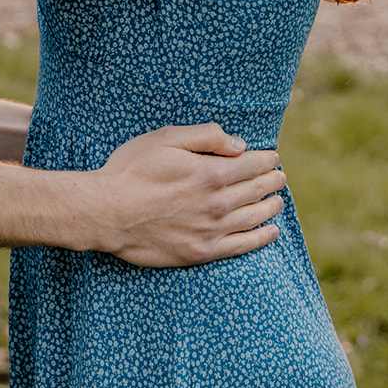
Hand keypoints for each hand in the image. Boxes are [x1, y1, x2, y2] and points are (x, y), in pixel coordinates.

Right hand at [86, 124, 285, 265]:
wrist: (107, 212)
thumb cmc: (132, 170)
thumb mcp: (166, 139)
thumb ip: (206, 136)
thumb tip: (239, 145)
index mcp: (211, 173)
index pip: (252, 164)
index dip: (266, 160)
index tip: (272, 158)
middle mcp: (217, 203)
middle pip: (257, 190)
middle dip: (272, 181)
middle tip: (280, 177)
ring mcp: (211, 230)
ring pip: (254, 218)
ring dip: (271, 207)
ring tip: (278, 201)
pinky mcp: (201, 252)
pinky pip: (242, 246)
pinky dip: (261, 238)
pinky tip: (271, 232)